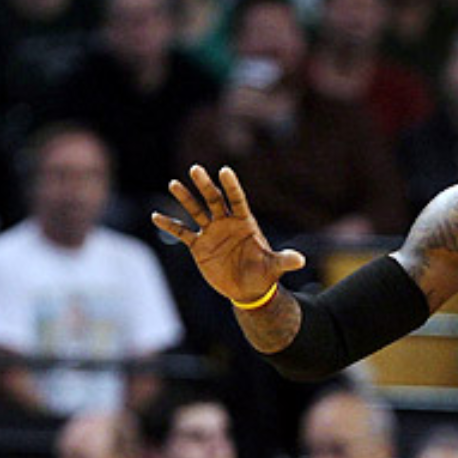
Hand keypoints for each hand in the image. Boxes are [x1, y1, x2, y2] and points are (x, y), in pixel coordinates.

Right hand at [151, 165, 304, 302]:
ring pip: (196, 211)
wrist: (249, 289)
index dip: (232, 186)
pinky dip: (170, 225)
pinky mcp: (199, 246)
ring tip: (174, 184)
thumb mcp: (274, 267)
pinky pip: (182, 232)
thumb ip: (284, 260)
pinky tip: (156, 216)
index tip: (225, 170)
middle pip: (214, 199)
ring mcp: (212, 232)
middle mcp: (227, 223)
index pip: (237, 199)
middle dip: (206, 185)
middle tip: (196, 169)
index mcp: (245, 223)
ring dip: (185, 198)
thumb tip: (300, 260)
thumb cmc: (264, 274)